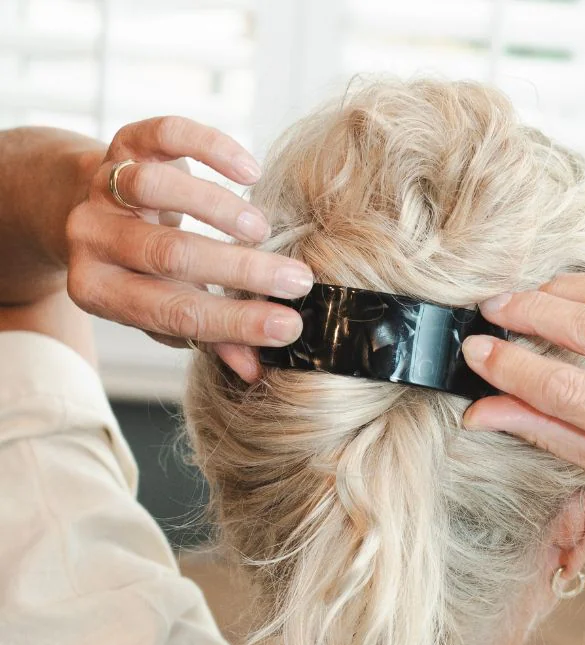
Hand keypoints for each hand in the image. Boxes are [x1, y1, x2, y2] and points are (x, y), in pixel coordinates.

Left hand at [65, 116, 312, 380]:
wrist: (87, 212)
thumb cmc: (141, 275)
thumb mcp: (168, 312)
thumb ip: (209, 338)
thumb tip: (255, 369)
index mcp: (100, 292)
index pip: (174, 313)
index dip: (234, 322)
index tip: (289, 326)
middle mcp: (91, 238)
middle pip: (169, 255)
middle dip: (241, 270)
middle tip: (298, 281)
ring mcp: (102, 187)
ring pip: (155, 189)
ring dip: (218, 209)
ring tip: (262, 229)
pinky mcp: (122, 143)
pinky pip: (164, 135)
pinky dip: (209, 147)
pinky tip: (250, 171)